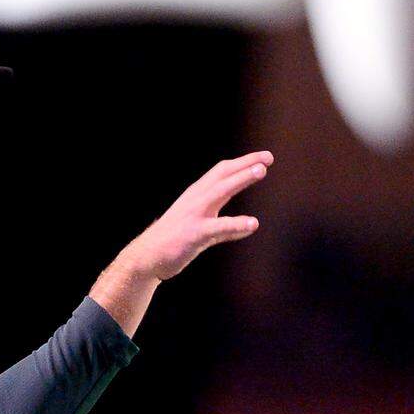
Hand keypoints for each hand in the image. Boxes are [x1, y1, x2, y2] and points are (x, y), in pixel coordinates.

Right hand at [122, 150, 272, 280]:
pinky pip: (218, 227)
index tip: (262, 158)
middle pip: (223, 174)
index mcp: (196, 195)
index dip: (242, 163)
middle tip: (268, 157)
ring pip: (220, 191)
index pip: (221, 172)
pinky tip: (252, 223)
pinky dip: (236, 224)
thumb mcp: (202, 228)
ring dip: (240, 179)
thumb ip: (226, 227)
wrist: (146, 256)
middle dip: (245, 164)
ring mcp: (194, 215)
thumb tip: (250, 225)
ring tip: (261, 171)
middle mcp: (195, 199)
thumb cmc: (174, 241)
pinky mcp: (194, 234)